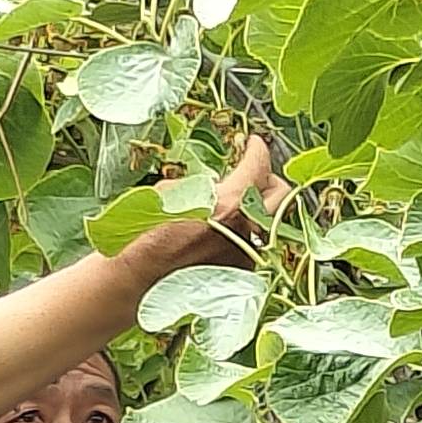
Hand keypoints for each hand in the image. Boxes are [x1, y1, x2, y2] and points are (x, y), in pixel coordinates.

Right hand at [141, 135, 274, 271]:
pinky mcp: (241, 273)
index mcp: (230, 204)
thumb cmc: (148, 235)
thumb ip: (202, 184)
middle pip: (279, 194)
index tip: (252, 144)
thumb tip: (214, 183)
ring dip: (251, 210)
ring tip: (228, 207)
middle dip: (268, 178)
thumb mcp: (170, 194)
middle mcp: (247, 230)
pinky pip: (249, 244)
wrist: (142, 277)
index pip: (259, 166)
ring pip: (264, 221)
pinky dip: (238, 234)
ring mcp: (247, 254)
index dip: (257, 149)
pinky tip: (215, 235)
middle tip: (252, 173)